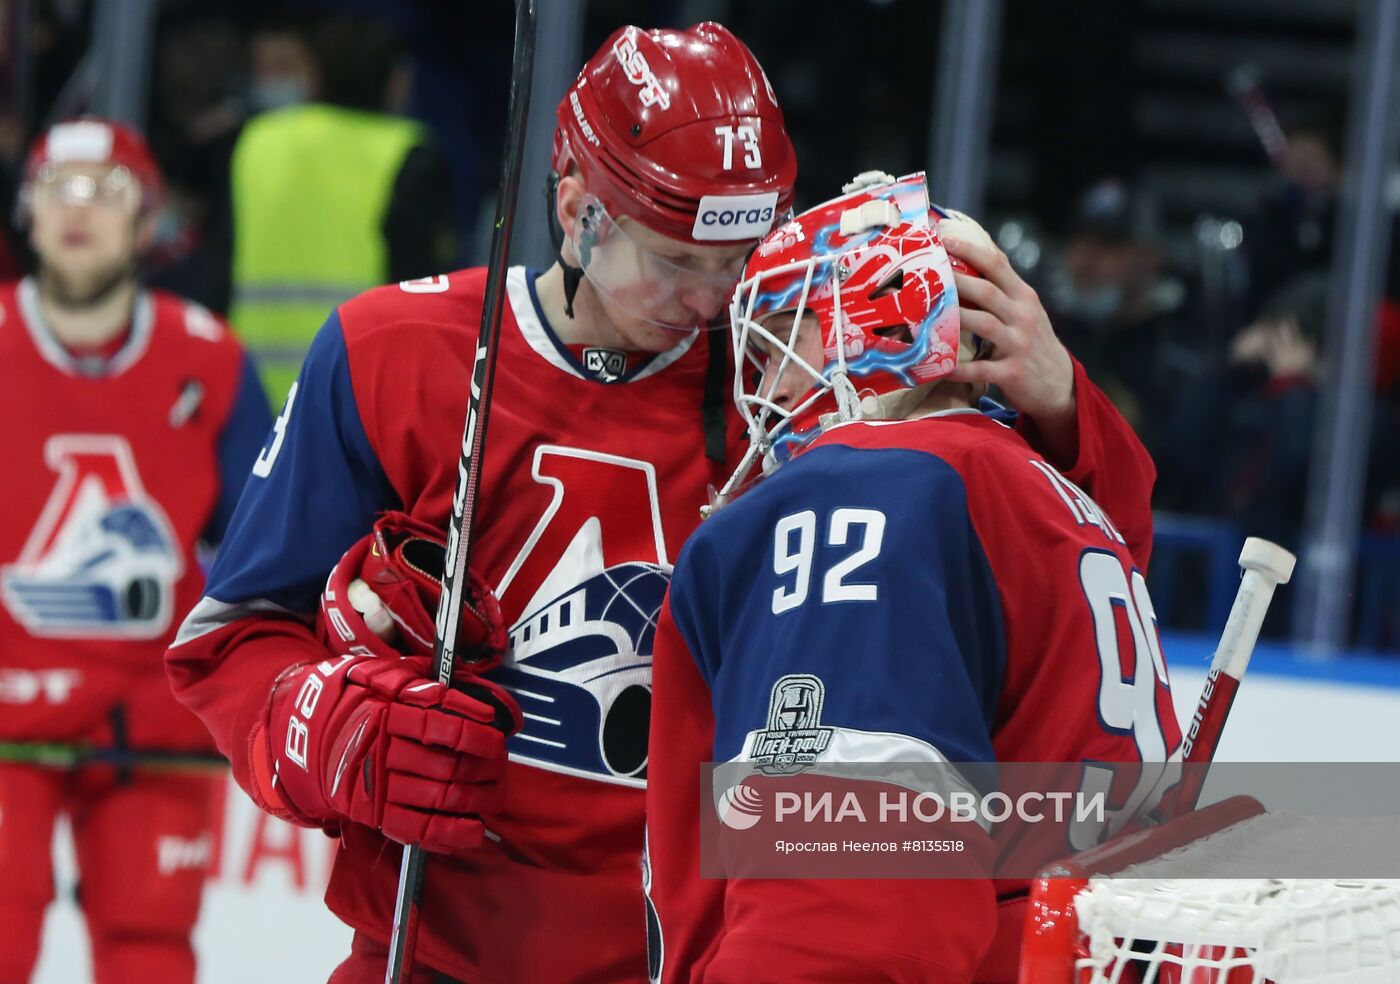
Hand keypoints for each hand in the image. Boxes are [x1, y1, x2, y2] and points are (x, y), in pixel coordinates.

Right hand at [268, 653, 520, 855]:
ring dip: (477, 800)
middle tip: (502, 767)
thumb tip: (468, 695)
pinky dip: (448, 834)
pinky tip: (474, 830)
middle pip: (446, 767)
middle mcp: (380, 752)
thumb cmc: (351, 698)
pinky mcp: (371, 812)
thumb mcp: (379, 675)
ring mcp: (375, 786)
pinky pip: (415, 829)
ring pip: (438, 799)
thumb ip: (422, 682)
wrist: (299, 733)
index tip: (498, 739)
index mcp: (385, 713)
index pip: (441, 727)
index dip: (477, 736)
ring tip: (496, 795)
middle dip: (485, 770)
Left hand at [939, 228, 1076, 422]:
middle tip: (926, 274)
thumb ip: (1002, 289)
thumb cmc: (1032, 341)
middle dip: (956, 281)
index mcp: (1024, 297)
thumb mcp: (1025, 310)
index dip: (970, 250)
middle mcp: (1023, 316)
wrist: (1059, 384)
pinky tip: (937, 366)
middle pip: (986, 292)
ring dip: (953, 318)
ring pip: (983, 325)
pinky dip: (957, 369)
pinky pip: (980, 369)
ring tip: (923, 314)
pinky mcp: (1012, 373)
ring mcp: (1018, 344)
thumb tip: (971, 258)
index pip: (998, 265)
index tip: (944, 239)